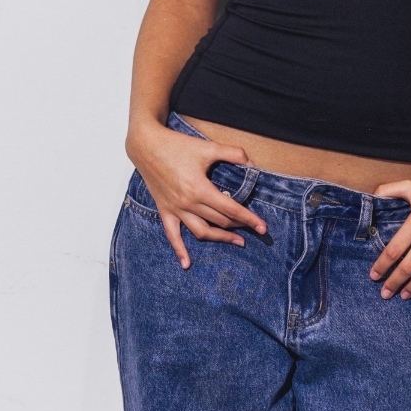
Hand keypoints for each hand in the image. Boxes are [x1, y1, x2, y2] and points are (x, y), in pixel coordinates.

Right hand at [126, 123, 267, 268]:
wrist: (147, 146)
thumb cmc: (177, 145)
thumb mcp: (208, 147)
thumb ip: (233, 154)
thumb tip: (252, 164)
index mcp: (200, 189)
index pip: (230, 209)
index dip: (249, 218)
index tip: (263, 227)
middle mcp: (188, 203)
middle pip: (219, 221)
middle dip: (239, 225)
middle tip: (253, 228)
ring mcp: (175, 209)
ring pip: (201, 231)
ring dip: (220, 238)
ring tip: (237, 241)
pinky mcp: (164, 211)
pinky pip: (172, 235)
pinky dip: (180, 251)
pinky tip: (187, 264)